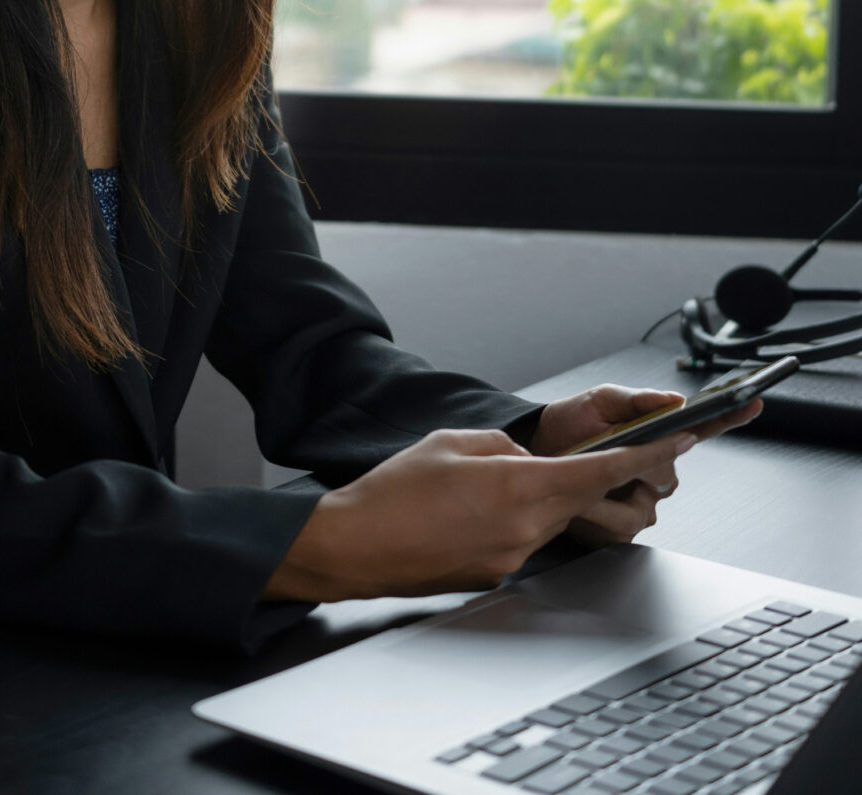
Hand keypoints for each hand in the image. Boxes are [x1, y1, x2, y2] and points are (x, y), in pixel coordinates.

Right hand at [263, 427, 695, 601]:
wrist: (354, 546)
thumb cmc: (393, 492)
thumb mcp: (452, 441)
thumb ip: (505, 445)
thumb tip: (529, 459)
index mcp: (518, 486)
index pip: (602, 470)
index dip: (648, 454)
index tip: (680, 441)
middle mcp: (525, 528)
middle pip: (579, 496)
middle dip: (583, 474)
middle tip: (560, 455)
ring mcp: (512, 557)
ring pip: (549, 517)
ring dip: (536, 496)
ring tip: (481, 485)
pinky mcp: (495, 574)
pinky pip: (521, 539)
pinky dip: (511, 520)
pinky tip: (467, 512)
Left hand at [528, 383, 762, 545]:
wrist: (535, 451)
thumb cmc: (570, 424)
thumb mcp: (599, 402)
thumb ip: (637, 399)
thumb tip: (674, 400)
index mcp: (658, 436)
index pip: (704, 428)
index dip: (731, 417)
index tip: (752, 402)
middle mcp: (656, 471)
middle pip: (666, 478)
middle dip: (633, 470)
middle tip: (603, 459)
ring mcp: (640, 502)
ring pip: (643, 511)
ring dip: (605, 500)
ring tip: (578, 489)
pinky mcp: (619, 527)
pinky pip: (619, 531)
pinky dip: (594, 518)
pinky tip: (577, 508)